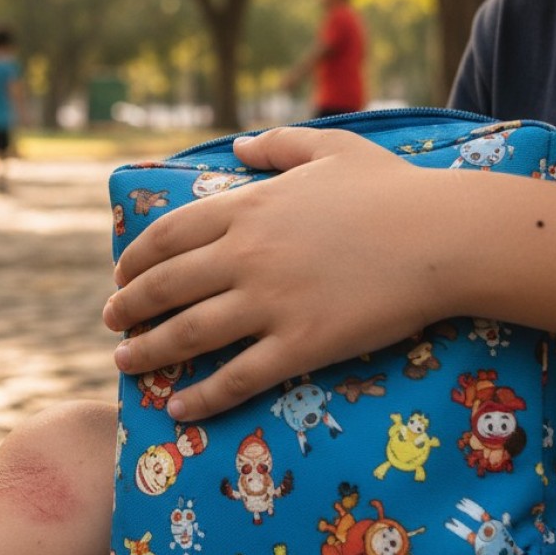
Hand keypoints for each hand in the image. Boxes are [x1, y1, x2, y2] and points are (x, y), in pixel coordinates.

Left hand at [103, 127, 454, 420]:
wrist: (445, 237)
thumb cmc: (391, 189)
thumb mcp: (329, 148)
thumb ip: (276, 146)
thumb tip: (237, 146)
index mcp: (247, 209)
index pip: (167, 237)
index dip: (134, 259)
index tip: (119, 276)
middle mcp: (246, 256)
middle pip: (166, 286)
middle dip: (128, 307)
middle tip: (110, 321)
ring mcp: (271, 302)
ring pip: (190, 333)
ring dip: (149, 351)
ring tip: (124, 362)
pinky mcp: (301, 344)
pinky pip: (238, 376)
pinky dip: (202, 396)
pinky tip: (178, 409)